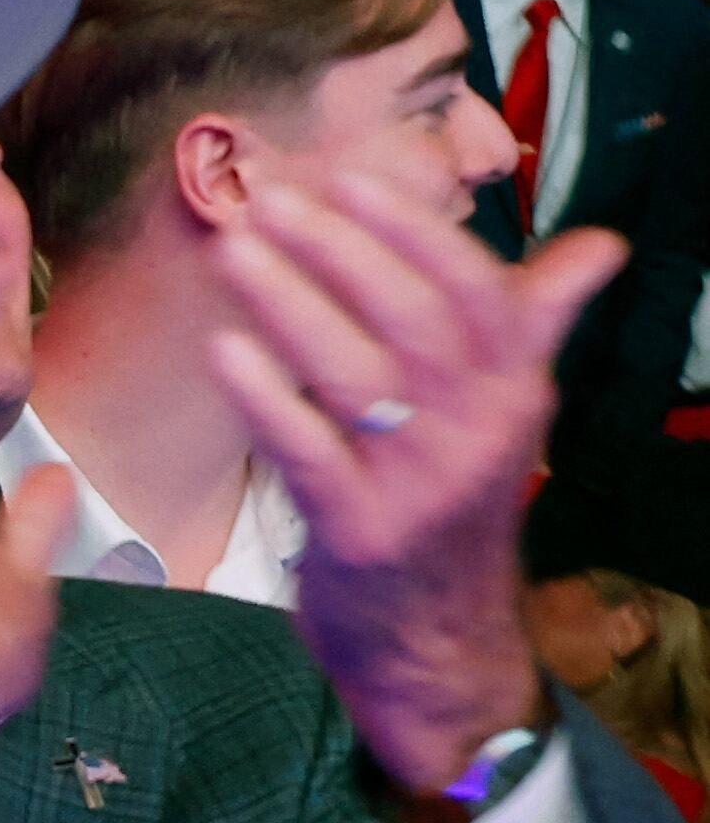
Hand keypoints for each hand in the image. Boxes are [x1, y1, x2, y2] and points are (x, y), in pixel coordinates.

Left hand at [206, 170, 611, 797]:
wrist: (439, 645)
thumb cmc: (453, 509)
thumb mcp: (503, 418)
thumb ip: (531, 328)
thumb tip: (599, 249)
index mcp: (513, 392)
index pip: (479, 290)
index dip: (416, 230)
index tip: (350, 177)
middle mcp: (478, 431)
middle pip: (412, 319)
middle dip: (338, 250)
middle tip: (269, 197)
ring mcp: (419, 483)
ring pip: (356, 375)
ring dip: (288, 304)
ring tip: (232, 248)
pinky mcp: (359, 532)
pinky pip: (308, 451)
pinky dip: (265, 397)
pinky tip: (222, 349)